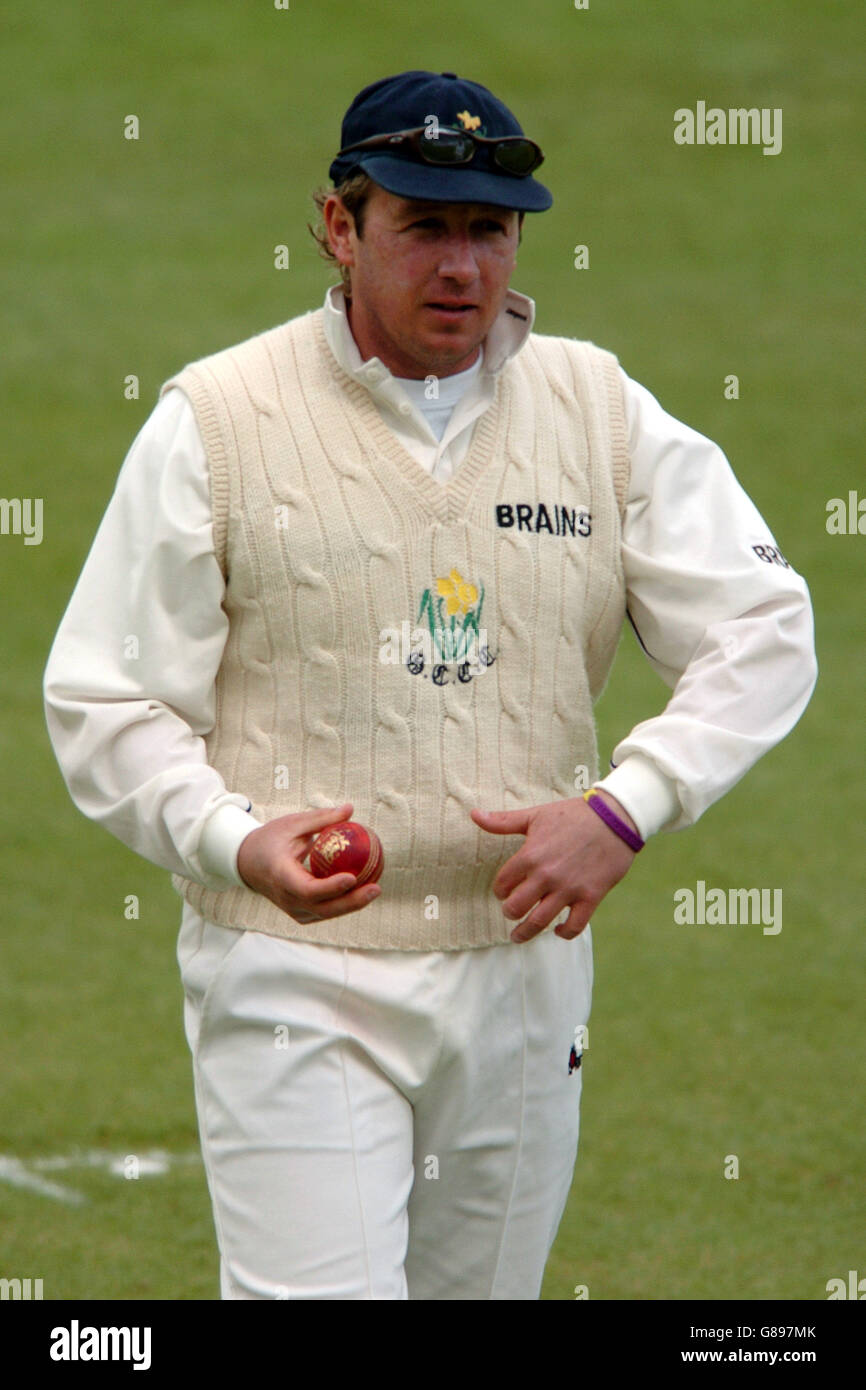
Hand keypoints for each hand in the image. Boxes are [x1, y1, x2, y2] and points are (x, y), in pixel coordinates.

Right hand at [236, 802, 380, 924]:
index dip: (330, 888)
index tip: (352, 877)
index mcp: (280, 876)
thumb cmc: (271, 839)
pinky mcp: (300, 913)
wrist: (247, 862)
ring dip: (352, 904)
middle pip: (322, 908)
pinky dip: (343, 903)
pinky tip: (363, 891)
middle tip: (376, 887)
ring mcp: (292, 909)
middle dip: (351, 902)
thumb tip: (350, 809)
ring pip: (326, 913)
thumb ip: (321, 818)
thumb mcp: (292, 823)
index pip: (306, 889)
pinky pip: (324, 911)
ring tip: (375, 889)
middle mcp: (286, 898)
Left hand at [470, 791, 638, 942]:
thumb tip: (474, 815)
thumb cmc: (573, 814)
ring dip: (526, 932)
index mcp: (530, 856)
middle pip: (516, 908)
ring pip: (539, 921)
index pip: (502, 884)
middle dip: (510, 912)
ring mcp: (569, 889)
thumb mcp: (536, 815)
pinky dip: (563, 933)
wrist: (614, 818)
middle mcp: (547, 876)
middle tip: (512, 912)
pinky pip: (574, 926)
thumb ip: (503, 821)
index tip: (504, 892)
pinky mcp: (591, 897)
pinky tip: (558, 930)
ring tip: (519, 936)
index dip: (499, 890)